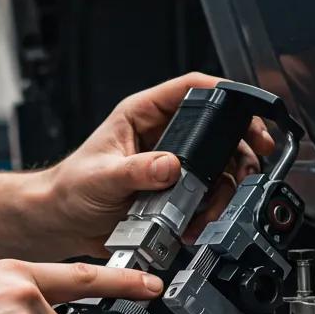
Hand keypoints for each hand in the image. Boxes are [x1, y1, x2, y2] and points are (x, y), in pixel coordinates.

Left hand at [42, 72, 275, 257]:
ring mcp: (172, 166)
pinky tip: (196, 222)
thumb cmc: (71, 189)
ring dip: (224, 188)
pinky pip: (205, 197)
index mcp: (143, 116)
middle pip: (217, 130)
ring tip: (212, 208)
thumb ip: (136, 171)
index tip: (245, 109)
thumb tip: (170, 166)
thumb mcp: (102, 176)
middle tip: (251, 162)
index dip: (224, 92)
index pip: (191, 89)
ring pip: (217, 167)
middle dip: (239, 147)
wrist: (63, 223)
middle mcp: (162, 137)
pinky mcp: (174, 193)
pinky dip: (209, 211)